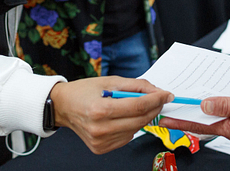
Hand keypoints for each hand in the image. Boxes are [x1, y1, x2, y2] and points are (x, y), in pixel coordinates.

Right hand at [50, 77, 172, 153]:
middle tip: (160, 98)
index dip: (156, 100)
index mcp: (100, 109)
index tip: (167, 94)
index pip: (138, 106)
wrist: (63, 107)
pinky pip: (126, 137)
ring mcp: (100, 141)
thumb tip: (157, 91)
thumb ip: (135, 85)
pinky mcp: (101, 148)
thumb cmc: (84, 91)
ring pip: (135, 129)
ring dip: (143, 117)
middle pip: (140, 120)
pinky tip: (122, 117)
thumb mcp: (110, 81)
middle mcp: (99, 129)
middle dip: (154, 108)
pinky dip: (130, 126)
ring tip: (135, 105)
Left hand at [159, 95, 229, 146]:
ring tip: (193, 106)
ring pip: (217, 121)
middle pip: (205, 124)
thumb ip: (225, 105)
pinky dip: (220, 113)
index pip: (198, 124)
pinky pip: (229, 120)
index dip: (180, 121)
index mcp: (229, 127)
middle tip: (175, 111)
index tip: (165, 119)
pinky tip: (220, 105)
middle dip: (189, 117)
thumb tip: (204, 105)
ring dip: (205, 114)